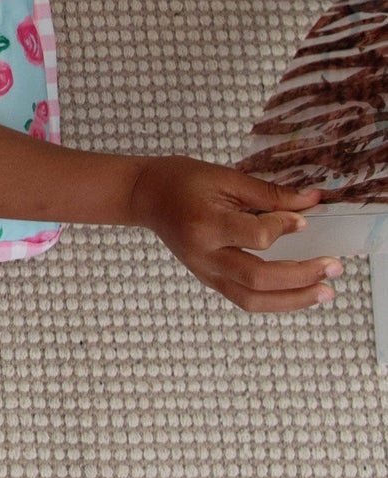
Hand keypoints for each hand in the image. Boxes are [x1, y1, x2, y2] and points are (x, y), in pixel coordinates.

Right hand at [127, 155, 336, 311]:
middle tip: (333, 267)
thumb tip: (310, 202)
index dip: (286, 227)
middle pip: (259, 279)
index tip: (304, 218)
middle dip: (302, 276)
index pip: (257, 237)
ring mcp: (204, 271)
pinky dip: (274, 300)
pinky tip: (297, 292)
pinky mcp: (207, 278)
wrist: (144, 195)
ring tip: (324, 291)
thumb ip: (269, 194)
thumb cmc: (180, 180)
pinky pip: (244, 299)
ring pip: (253, 300)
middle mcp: (204, 254)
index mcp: (205, 224)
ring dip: (294, 300)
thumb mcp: (225, 178)